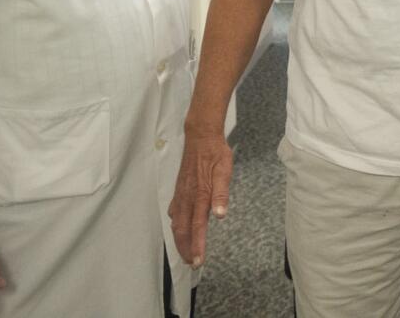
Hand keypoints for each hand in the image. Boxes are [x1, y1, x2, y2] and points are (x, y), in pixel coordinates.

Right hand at [169, 132, 233, 267]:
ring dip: (180, 240)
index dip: (198, 245)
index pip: (197, 227)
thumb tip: (220, 214)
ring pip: (177, 222)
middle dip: (186, 248)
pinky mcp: (180, 189)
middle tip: (192, 264)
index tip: (198, 261)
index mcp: (200, 195)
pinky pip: (175, 211)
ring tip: (185, 252)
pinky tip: (178, 227)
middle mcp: (188, 197)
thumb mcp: (224, 171)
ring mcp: (182, 194)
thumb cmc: (215, 153)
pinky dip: (176, 224)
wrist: (200, 137)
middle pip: (183, 229)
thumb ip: (221, 194)